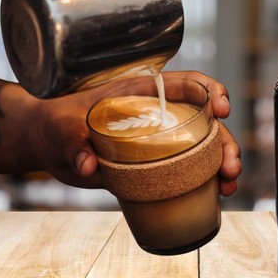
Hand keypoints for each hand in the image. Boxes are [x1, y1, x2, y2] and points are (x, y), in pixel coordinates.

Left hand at [29, 71, 241, 195]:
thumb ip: (73, 143)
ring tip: (228, 184)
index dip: (209, 91)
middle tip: (230, 164)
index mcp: (141, 92)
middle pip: (203, 120)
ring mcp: (158, 140)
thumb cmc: (55, 122)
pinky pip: (189, 168)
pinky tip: (217, 194)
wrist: (48, 144)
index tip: (221, 108)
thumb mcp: (62, 127)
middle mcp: (157, 114)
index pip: (185, 83)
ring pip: (202, 146)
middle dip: (225, 140)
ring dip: (222, 162)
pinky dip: (207, 180)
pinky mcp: (154, 164)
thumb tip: (87, 164)